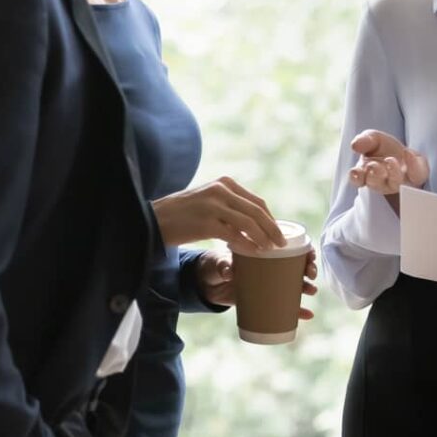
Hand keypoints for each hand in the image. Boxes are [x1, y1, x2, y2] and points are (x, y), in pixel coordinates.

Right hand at [153, 177, 281, 251]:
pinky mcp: (206, 223)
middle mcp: (221, 190)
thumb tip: (254, 223)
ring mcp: (213, 206)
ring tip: (270, 250)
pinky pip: (234, 236)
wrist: (154, 219)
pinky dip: (246, 245)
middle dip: (273, 229)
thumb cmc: (183, 214)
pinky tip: (252, 253)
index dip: (271, 219)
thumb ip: (229, 205)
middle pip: (257, 211)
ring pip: (248, 223)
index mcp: (224, 183)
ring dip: (263, 238)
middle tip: (281, 244)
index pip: (257, 201)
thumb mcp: (208, 199)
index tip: (277, 233)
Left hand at [195, 250, 317, 317]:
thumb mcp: (220, 262)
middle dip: (309, 269)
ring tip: (311, 291)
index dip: (304, 250)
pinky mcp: (266, 299)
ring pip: (296, 284)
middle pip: (298, 265)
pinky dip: (297, 311)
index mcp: (264, 251)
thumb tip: (229, 272)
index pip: (291, 247)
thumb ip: (224, 265)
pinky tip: (308, 315)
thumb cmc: (217, 265)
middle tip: (310, 275)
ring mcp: (271, 284)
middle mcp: (272, 266)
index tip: (309, 256)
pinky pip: (286, 305)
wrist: (210, 284)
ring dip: (308, 287)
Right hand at [346, 130, 428, 202]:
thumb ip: (364, 140)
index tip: (356, 172)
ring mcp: (401, 181)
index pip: (358, 179)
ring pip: (395, 183)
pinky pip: (417, 174)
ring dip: (392, 173)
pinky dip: (413, 164)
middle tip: (374, 166)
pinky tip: (408, 153)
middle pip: (376, 183)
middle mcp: (382, 182)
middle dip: (374, 175)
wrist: (404, 153)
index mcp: (366, 174)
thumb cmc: (383, 149)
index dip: (356, 177)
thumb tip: (355, 145)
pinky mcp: (417, 176)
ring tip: (390, 161)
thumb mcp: (372, 139)